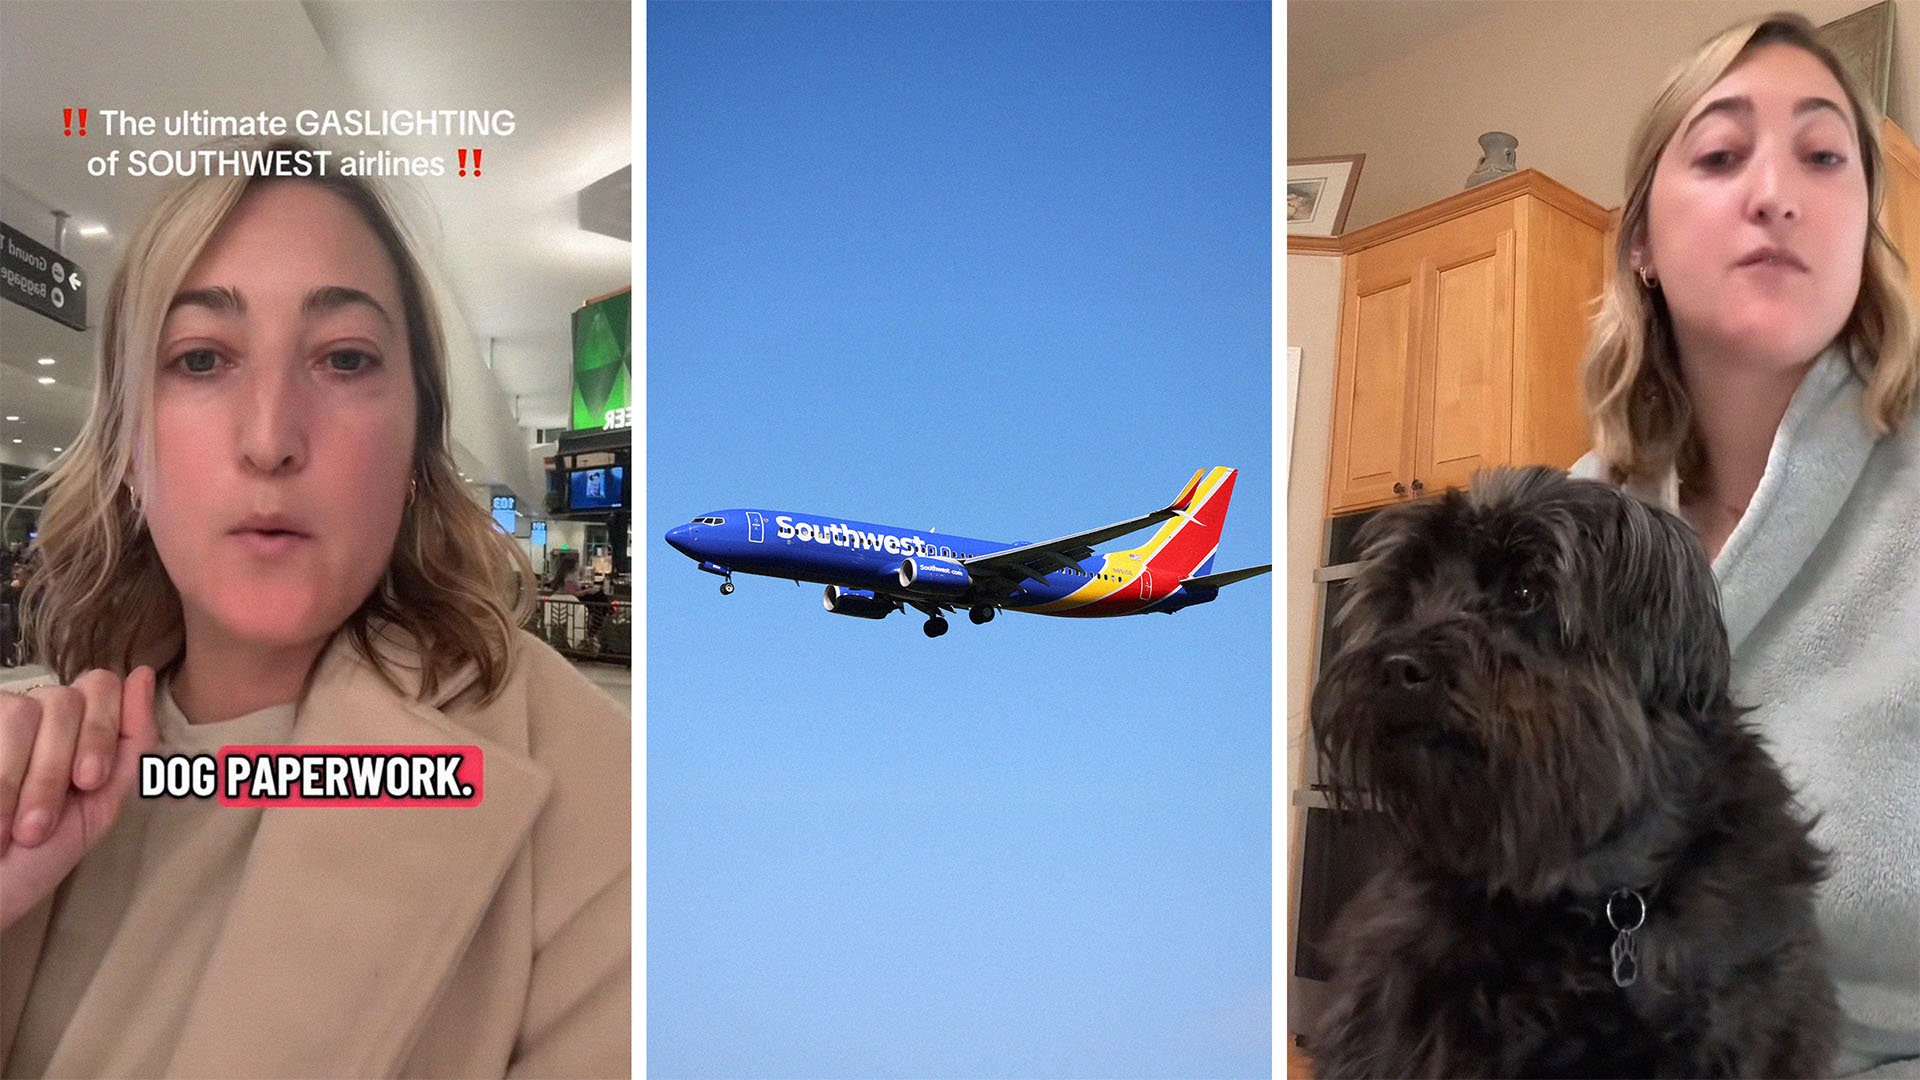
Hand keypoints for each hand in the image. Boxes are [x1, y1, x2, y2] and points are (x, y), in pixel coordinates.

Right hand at [1, 666, 157, 929]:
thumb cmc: (34, 858)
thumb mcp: (98, 804)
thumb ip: (130, 742)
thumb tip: (142, 674)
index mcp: (70, 729)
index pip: (101, 684)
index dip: (101, 729)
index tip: (89, 782)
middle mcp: (29, 715)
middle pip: (66, 699)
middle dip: (61, 766)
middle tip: (44, 821)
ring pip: (28, 711)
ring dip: (31, 780)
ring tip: (20, 829)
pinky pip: (1, 721)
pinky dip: (2, 782)